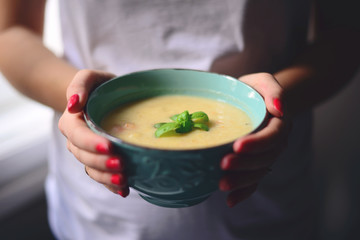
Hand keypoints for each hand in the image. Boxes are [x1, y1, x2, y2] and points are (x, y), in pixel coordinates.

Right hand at [58, 69, 129, 196]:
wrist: (103, 99)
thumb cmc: (98, 87)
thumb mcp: (90, 77)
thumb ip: (79, 84)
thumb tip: (73, 104)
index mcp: (72, 122)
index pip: (78, 135)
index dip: (91, 143)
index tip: (109, 146)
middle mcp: (77, 141)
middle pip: (84, 156)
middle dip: (102, 163)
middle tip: (122, 164)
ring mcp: (88, 153)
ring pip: (92, 169)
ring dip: (106, 177)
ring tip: (124, 180)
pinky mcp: (99, 161)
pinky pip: (101, 176)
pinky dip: (111, 185)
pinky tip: (124, 190)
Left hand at [219, 73, 289, 206]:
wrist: (254, 101)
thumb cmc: (255, 90)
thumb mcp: (263, 81)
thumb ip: (273, 89)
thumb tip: (278, 109)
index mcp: (279, 123)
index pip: (272, 136)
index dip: (257, 143)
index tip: (237, 145)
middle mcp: (275, 142)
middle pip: (265, 158)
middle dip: (245, 164)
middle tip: (223, 164)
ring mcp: (266, 156)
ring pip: (259, 172)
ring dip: (242, 181)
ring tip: (221, 184)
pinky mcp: (255, 164)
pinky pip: (254, 181)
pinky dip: (243, 192)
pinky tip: (230, 200)